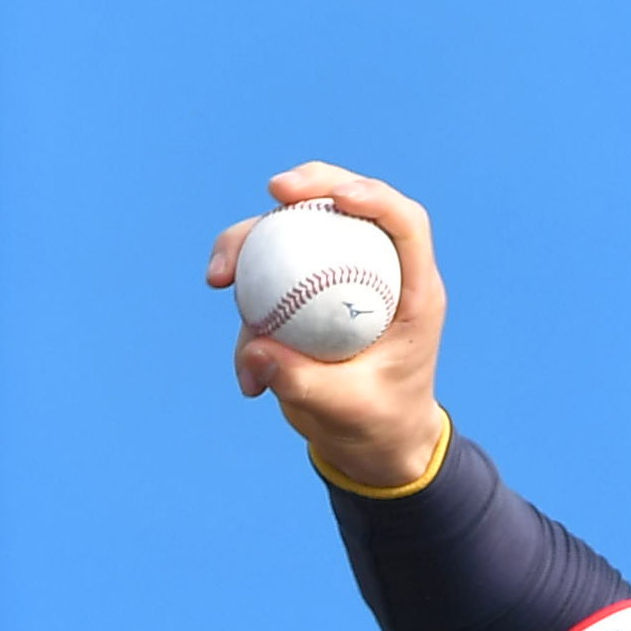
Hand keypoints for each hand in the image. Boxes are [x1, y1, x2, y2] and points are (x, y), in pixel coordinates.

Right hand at [205, 163, 447, 490]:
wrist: (369, 446)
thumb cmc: (377, 427)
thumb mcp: (345, 410)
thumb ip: (302, 383)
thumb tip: (254, 353)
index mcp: (412, 294)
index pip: (405, 224)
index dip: (375, 196)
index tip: (337, 195)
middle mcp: (376, 273)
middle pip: (344, 205)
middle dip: (309, 184)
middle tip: (273, 191)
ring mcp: (337, 277)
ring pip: (293, 232)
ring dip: (247, 242)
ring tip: (218, 281)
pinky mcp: (304, 291)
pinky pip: (265, 273)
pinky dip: (241, 296)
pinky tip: (238, 348)